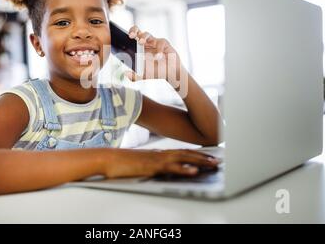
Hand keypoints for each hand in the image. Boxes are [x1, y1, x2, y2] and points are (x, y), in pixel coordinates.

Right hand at [103, 148, 218, 178]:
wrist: (106, 158)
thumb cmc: (121, 162)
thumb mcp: (140, 162)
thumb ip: (151, 163)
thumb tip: (159, 167)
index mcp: (158, 153)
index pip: (181, 152)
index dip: (196, 154)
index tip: (209, 157)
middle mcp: (160, 153)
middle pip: (186, 154)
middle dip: (204, 157)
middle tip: (218, 161)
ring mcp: (156, 159)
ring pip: (183, 158)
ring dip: (200, 161)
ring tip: (213, 164)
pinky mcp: (151, 166)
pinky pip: (170, 168)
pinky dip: (183, 169)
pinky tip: (194, 171)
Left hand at [127, 25, 183, 83]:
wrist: (171, 73)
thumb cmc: (157, 71)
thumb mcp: (144, 75)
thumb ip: (135, 76)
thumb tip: (126, 74)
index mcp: (139, 48)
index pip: (132, 37)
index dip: (129, 34)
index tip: (126, 38)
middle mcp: (146, 44)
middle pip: (138, 31)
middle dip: (134, 31)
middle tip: (131, 36)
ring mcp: (155, 43)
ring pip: (147, 34)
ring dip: (143, 37)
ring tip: (141, 42)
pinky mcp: (164, 44)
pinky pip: (160, 43)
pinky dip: (158, 50)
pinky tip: (158, 57)